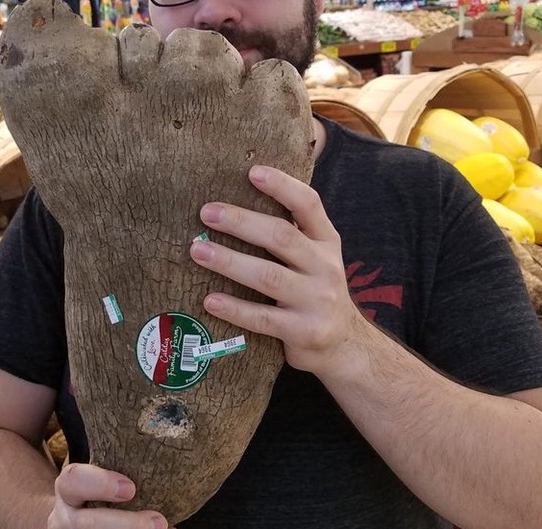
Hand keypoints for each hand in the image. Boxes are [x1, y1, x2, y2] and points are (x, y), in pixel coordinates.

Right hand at [48, 463, 179, 528]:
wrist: (71, 521)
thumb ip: (116, 456)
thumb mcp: (96, 470)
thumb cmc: (96, 487)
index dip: (100, 484)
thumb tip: (153, 420)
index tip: (131, 488)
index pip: (73, 481)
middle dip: (126, 528)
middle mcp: (67, 519)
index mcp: (69, 489)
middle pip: (86, 528)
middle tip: (159, 521)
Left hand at [189, 165, 361, 377]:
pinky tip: (210, 300)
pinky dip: (235, 308)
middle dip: (241, 222)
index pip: (309, 205)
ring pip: (268, 276)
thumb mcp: (317, 257)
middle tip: (206, 212)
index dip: (282, 186)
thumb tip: (240, 197)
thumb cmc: (316, 291)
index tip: (252, 171)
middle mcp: (326, 267)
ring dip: (230, 262)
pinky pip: (263, 319)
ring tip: (198, 251)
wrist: (344, 344)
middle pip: (281, 237)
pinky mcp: (304, 332)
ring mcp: (317, 301)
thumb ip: (293, 232)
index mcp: (327, 242)